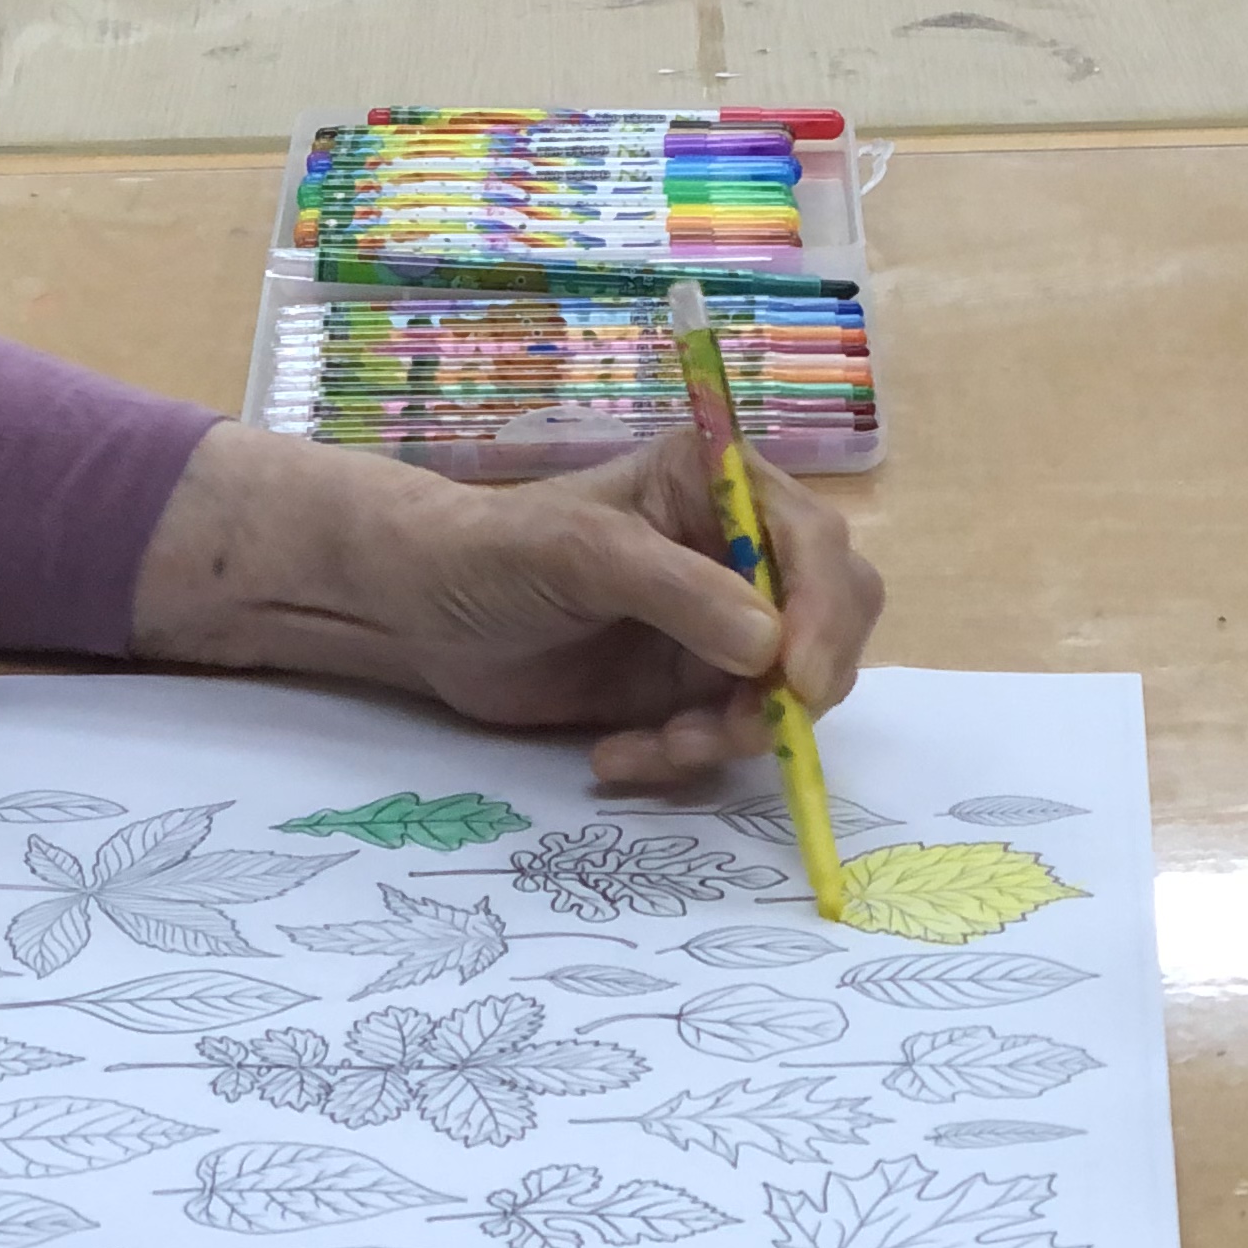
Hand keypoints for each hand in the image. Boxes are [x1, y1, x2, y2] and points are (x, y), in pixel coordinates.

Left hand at [133, 426, 882, 786]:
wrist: (418, 614)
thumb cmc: (492, 553)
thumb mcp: (579, 553)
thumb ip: (676, 590)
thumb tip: (771, 648)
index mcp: (722, 487)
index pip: (817, 543)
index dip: (825, 613)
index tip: (798, 682)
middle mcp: (738, 553)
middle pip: (830, 620)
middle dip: (794, 686)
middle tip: (736, 733)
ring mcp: (717, 626)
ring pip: (784, 694)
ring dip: (731, 735)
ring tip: (655, 747)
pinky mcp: (687, 689)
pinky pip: (725, 738)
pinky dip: (682, 759)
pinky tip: (615, 757)